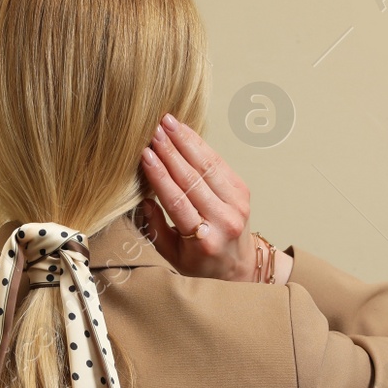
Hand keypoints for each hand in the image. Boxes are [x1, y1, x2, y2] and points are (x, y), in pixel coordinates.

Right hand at [138, 113, 278, 282]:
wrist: (240, 265)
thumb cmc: (200, 263)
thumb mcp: (172, 256)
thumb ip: (156, 228)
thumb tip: (144, 198)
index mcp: (204, 240)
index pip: (178, 201)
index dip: (161, 176)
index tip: (145, 155)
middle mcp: (225, 220)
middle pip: (193, 179)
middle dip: (171, 152)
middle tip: (153, 131)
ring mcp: (237, 203)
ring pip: (208, 166)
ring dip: (186, 141)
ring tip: (167, 122)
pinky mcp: (243, 190)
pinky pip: (219, 163)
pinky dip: (200, 145)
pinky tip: (185, 131)